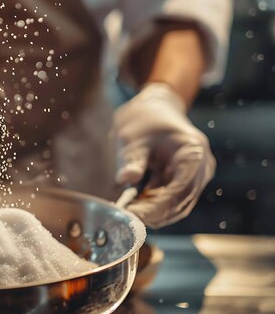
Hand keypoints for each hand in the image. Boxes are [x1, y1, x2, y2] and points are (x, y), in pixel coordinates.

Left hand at [114, 83, 215, 227]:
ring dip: (152, 212)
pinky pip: (169, 200)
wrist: (153, 108)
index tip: (134, 215)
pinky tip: (133, 207)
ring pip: (176, 205)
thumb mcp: (132, 137)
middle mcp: (201, 167)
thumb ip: (132, 159)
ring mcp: (195, 176)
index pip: (181, 188)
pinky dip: (152, 205)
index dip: (158, 206)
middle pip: (181, 201)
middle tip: (126, 219)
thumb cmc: (144, 119)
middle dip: (153, 212)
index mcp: (194, 153)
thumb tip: (126, 179)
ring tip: (126, 213)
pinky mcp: (183, 181)